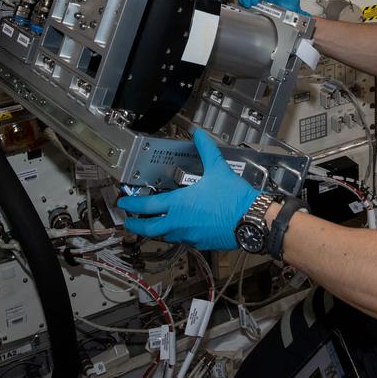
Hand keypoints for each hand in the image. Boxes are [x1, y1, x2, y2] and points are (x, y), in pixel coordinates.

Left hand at [117, 129, 259, 250]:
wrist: (252, 220)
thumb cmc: (235, 199)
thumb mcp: (218, 169)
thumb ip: (205, 149)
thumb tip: (198, 134)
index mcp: (180, 204)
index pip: (146, 207)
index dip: (131, 205)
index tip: (124, 204)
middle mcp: (180, 223)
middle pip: (149, 229)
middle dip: (135, 225)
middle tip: (129, 221)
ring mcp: (189, 236)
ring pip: (164, 236)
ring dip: (155, 231)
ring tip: (152, 224)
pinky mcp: (200, 243)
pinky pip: (181, 241)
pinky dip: (175, 235)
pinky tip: (179, 228)